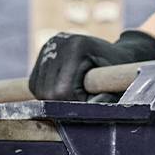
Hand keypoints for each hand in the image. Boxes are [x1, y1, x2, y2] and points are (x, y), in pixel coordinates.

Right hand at [27, 29, 154, 100]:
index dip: (74, 104)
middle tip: (82, 101)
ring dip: (55, 99)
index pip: (63, 89)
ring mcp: (48, 46)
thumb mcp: (116, 83)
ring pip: (39, 89)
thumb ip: (104, 99)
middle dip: (64, 103)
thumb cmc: (119, 70)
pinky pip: (35, 84)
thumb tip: (88, 112)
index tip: (89, 103)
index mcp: (76, 47)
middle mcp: (57, 43)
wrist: (115, 53)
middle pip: (47, 91)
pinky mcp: (42, 53)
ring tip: (75, 94)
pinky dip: (46, 93)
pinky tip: (64, 90)